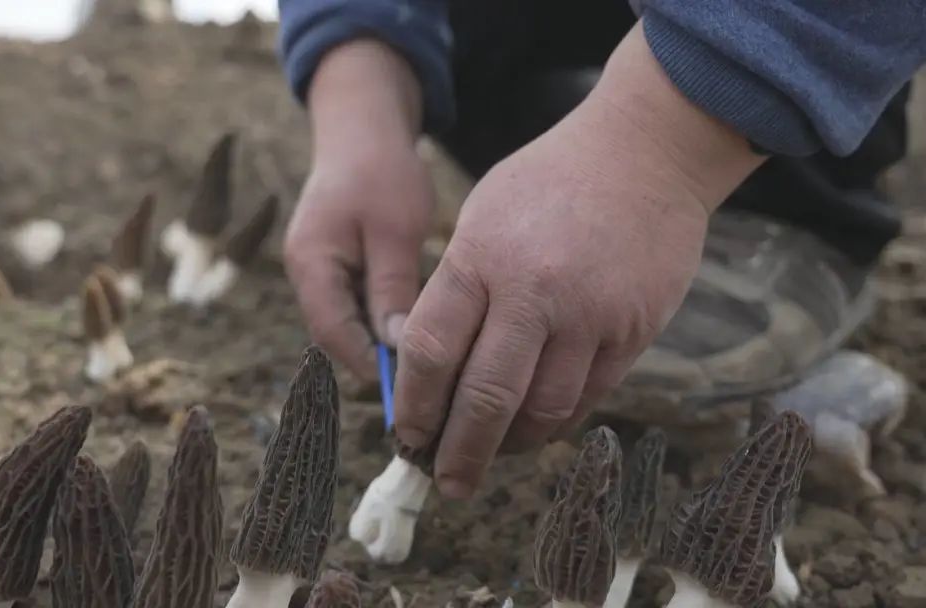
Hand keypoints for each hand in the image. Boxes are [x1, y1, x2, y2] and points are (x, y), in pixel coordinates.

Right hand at [284, 40, 431, 380]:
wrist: (363, 128)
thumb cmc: (380, 170)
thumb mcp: (394, 230)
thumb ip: (393, 289)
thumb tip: (400, 349)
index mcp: (310, 264)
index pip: (334, 334)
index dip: (369, 366)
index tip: (412, 390)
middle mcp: (307, 274)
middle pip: (339, 336)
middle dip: (377, 362)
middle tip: (426, 387)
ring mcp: (320, 271)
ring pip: (351, 325)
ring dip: (382, 343)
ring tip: (427, 366)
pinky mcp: (338, 267)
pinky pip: (359, 307)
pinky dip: (385, 320)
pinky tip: (419, 330)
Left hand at [393, 23, 766, 498]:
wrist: (645, 153)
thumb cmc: (549, 184)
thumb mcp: (482, 219)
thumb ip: (456, 292)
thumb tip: (431, 370)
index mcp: (480, 257)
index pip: (429, 350)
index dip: (413, 404)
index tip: (406, 434)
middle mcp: (533, 290)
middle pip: (485, 397)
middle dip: (458, 452)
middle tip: (444, 482)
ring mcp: (589, 314)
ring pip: (543, 410)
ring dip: (512, 445)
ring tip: (492, 455)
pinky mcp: (632, 330)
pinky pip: (589, 397)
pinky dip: (558, 422)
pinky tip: (538, 428)